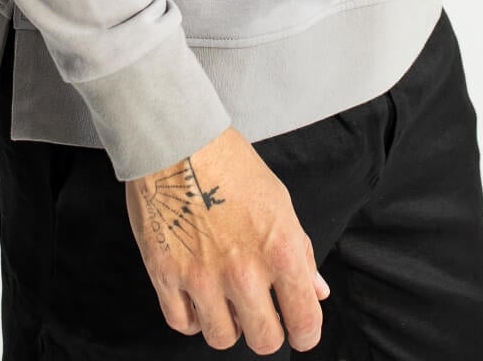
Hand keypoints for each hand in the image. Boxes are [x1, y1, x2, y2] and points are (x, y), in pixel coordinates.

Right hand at [125, 124, 330, 352]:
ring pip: (222, 338)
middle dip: (266, 331)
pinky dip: (192, 317)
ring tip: (225, 299)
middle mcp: (244, 272)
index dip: (306, 333)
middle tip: (261, 314)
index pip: (305, 322)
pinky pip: (183, 324)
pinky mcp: (166, 276)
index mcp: (279, 250)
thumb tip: (316, 290)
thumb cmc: (230, 164)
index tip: (299, 329)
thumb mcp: (278, 200)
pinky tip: (197, 296)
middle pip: (264, 341)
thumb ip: (299, 251)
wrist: (177, 141)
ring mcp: (202, 278)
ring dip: (227, 324)